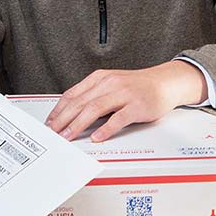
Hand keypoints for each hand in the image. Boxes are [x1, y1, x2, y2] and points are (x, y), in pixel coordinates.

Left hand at [45, 60, 207, 142]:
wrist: (165, 83)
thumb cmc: (137, 86)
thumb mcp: (111, 84)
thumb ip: (93, 95)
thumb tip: (71, 113)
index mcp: (100, 78)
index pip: (73, 94)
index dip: (58, 110)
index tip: (49, 122)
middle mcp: (109, 84)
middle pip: (80, 102)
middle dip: (63, 119)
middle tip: (53, 132)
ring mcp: (124, 94)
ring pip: (95, 109)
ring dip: (78, 124)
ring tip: (68, 136)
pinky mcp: (137, 106)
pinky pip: (118, 118)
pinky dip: (106, 129)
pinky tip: (97, 137)